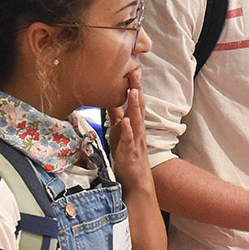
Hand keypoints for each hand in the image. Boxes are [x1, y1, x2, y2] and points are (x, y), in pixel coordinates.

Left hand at [107, 68, 153, 194]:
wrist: (136, 181)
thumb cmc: (127, 156)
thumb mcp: (119, 132)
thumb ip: (116, 116)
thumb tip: (110, 99)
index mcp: (133, 124)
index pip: (134, 101)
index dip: (134, 85)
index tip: (132, 68)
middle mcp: (137, 129)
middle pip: (138, 106)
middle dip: (136, 88)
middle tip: (136, 71)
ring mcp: (135, 140)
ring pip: (136, 120)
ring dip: (134, 105)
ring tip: (133, 91)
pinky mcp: (130, 152)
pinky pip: (129, 139)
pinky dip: (128, 130)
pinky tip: (126, 121)